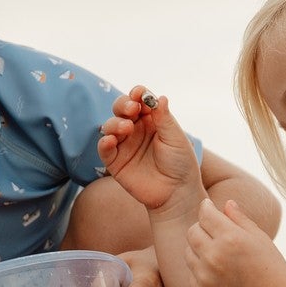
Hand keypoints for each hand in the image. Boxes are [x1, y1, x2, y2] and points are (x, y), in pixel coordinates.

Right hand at [97, 88, 201, 212]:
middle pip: (121, 109)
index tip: (140, 93)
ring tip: (126, 127)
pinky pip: (104, 149)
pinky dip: (105, 142)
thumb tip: (159, 97)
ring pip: (110, 126)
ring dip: (115, 123)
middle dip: (123, 105)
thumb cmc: (180, 164)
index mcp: (152, 120)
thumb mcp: (176, 138)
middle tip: (132, 109)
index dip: (138, 94)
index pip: (140, 101)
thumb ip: (164, 118)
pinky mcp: (115, 162)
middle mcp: (136, 129)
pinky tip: (111, 140)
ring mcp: (124, 145)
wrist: (176, 193)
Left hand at [185, 197, 285, 286]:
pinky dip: (200, 270)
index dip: (206, 208)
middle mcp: (213, 257)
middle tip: (214, 231)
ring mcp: (205, 277)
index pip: (205, 214)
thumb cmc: (270, 268)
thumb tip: (225, 203)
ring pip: (188, 252)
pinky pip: (191, 274)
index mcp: (230, 238)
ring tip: (218, 254)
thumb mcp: (260, 238)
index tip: (209, 207)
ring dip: (199, 249)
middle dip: (201, 227)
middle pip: (192, 232)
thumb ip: (239, 218)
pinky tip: (218, 272)